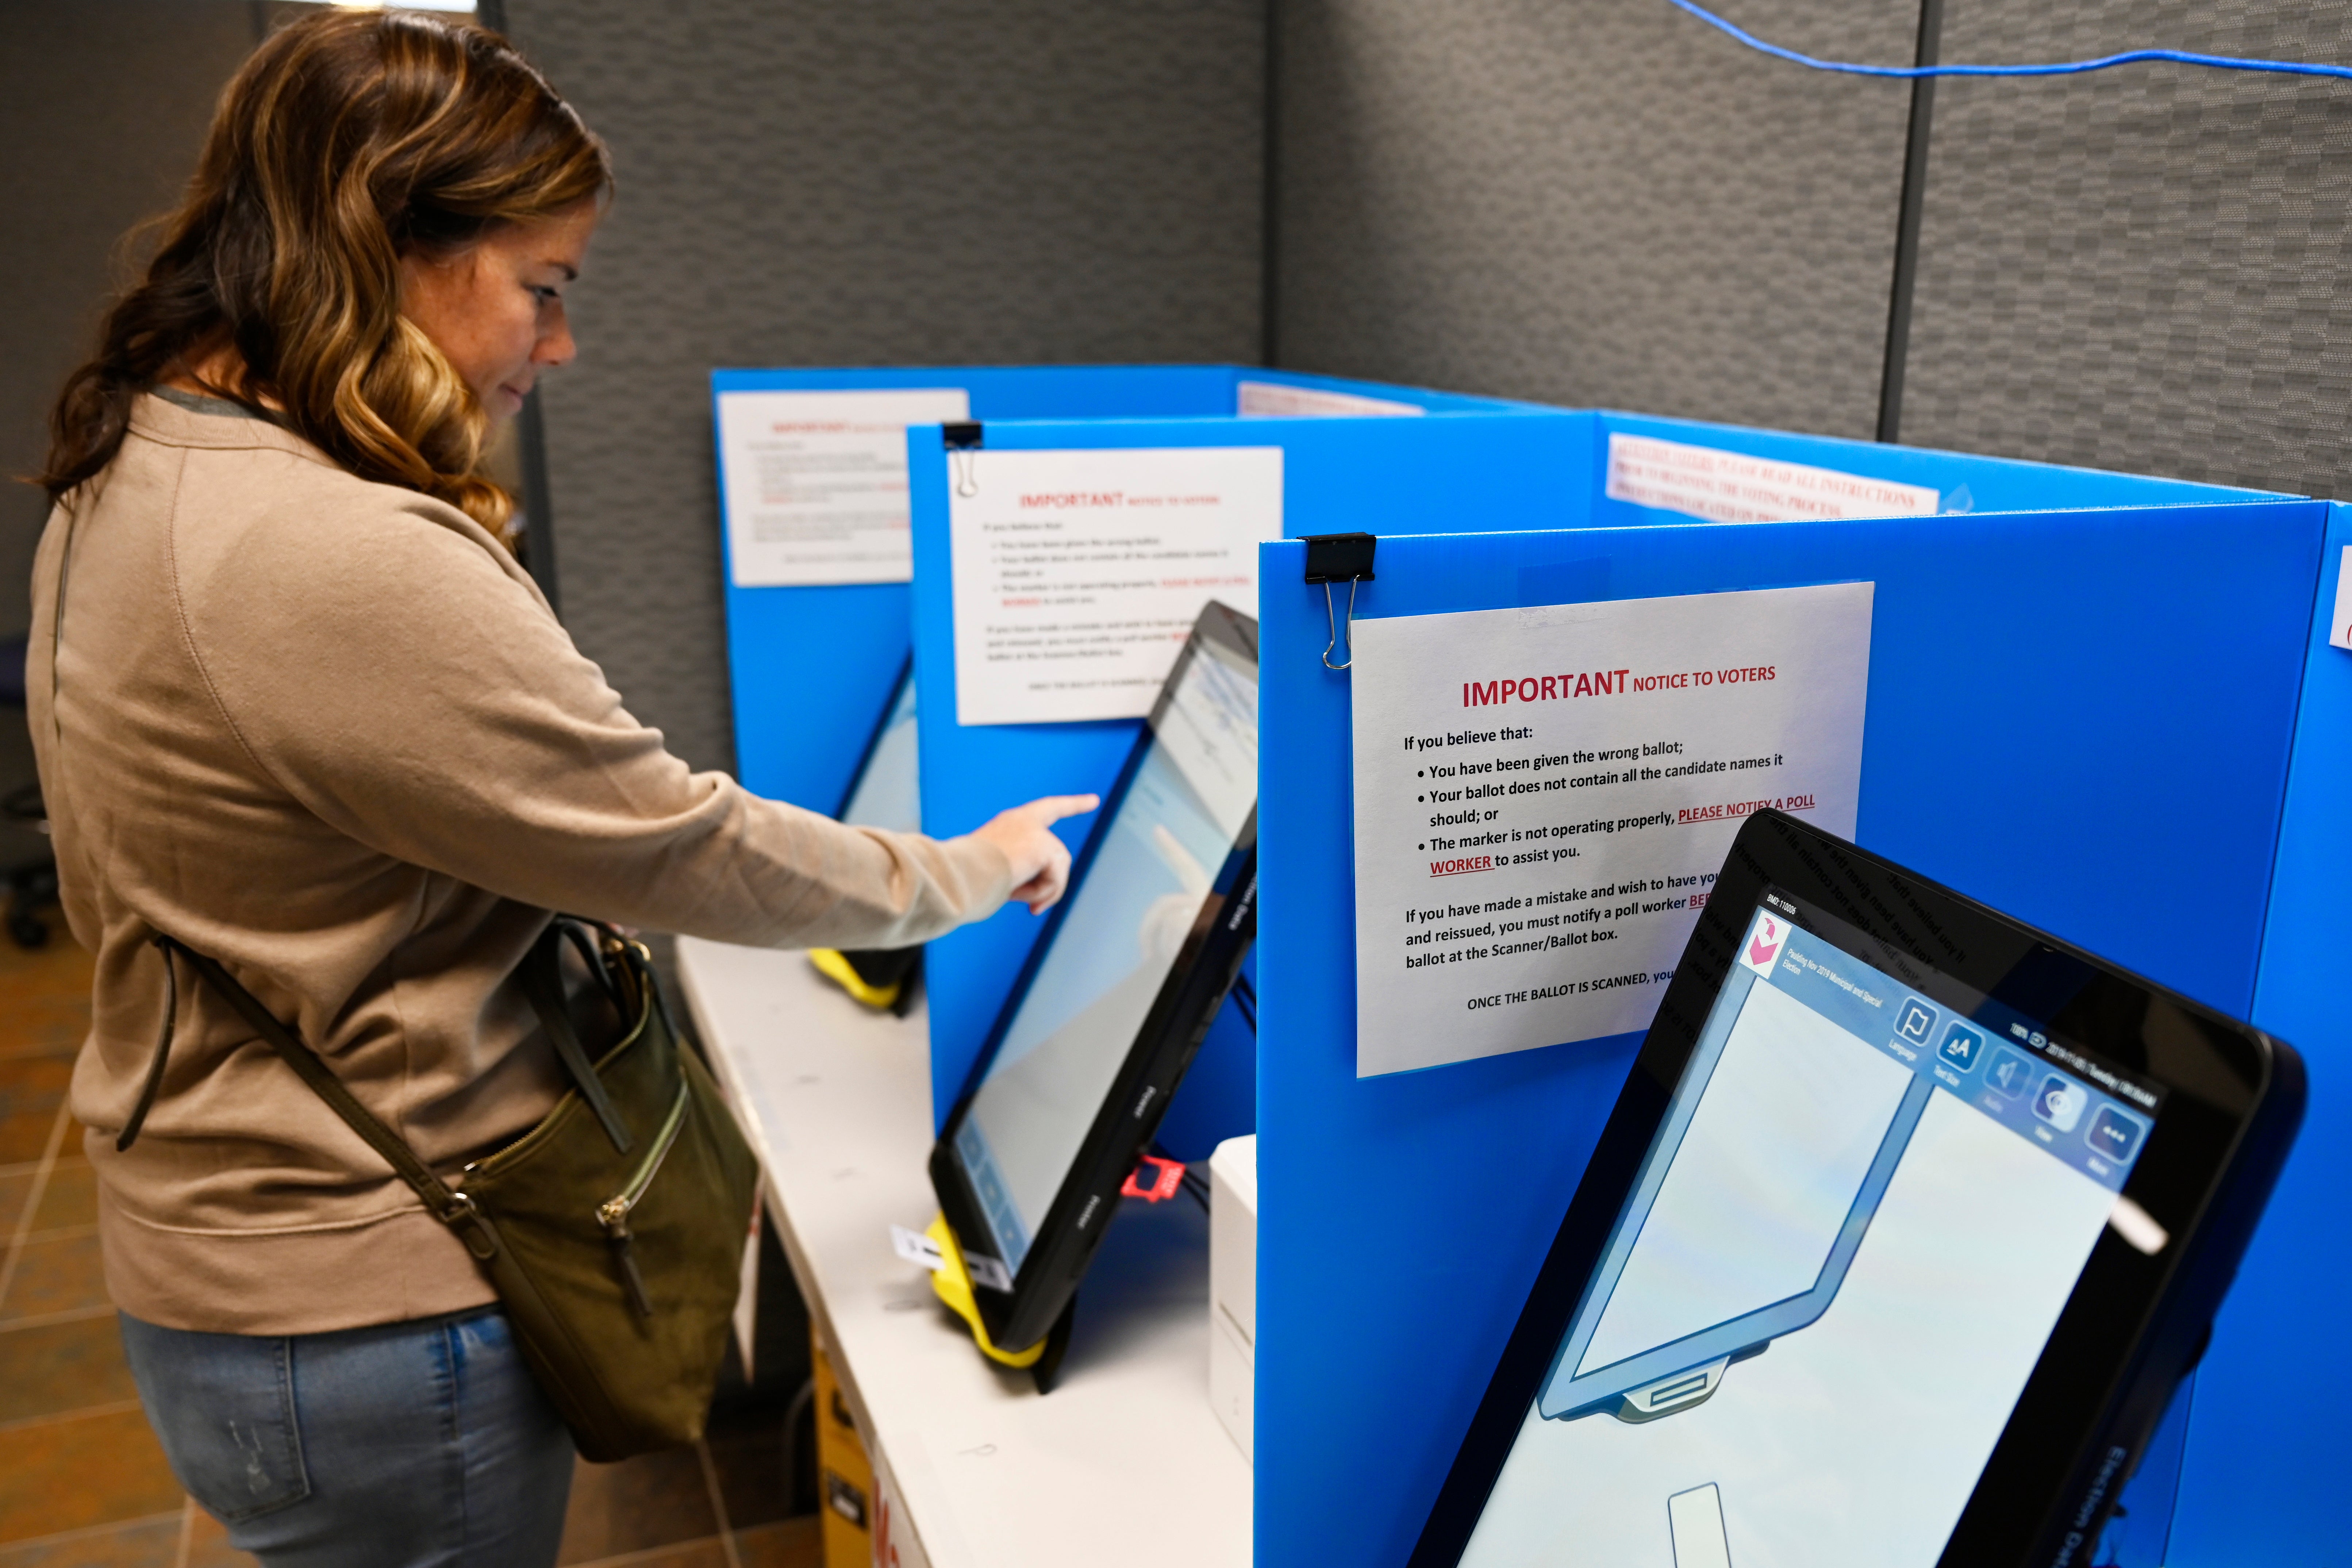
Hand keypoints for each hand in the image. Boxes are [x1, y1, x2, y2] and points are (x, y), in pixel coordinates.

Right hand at [971, 795, 1099, 913]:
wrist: (955, 875)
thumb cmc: (965, 878)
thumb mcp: (996, 872)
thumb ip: (1021, 875)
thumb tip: (1039, 902)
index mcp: (1010, 823)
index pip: (1048, 809)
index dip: (1073, 805)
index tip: (1094, 801)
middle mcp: (1025, 820)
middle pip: (1057, 858)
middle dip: (1051, 886)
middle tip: (1032, 907)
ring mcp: (1036, 832)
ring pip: (1057, 870)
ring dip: (1040, 891)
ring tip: (1014, 896)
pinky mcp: (1043, 846)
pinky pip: (1056, 879)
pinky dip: (1042, 893)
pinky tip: (1019, 894)